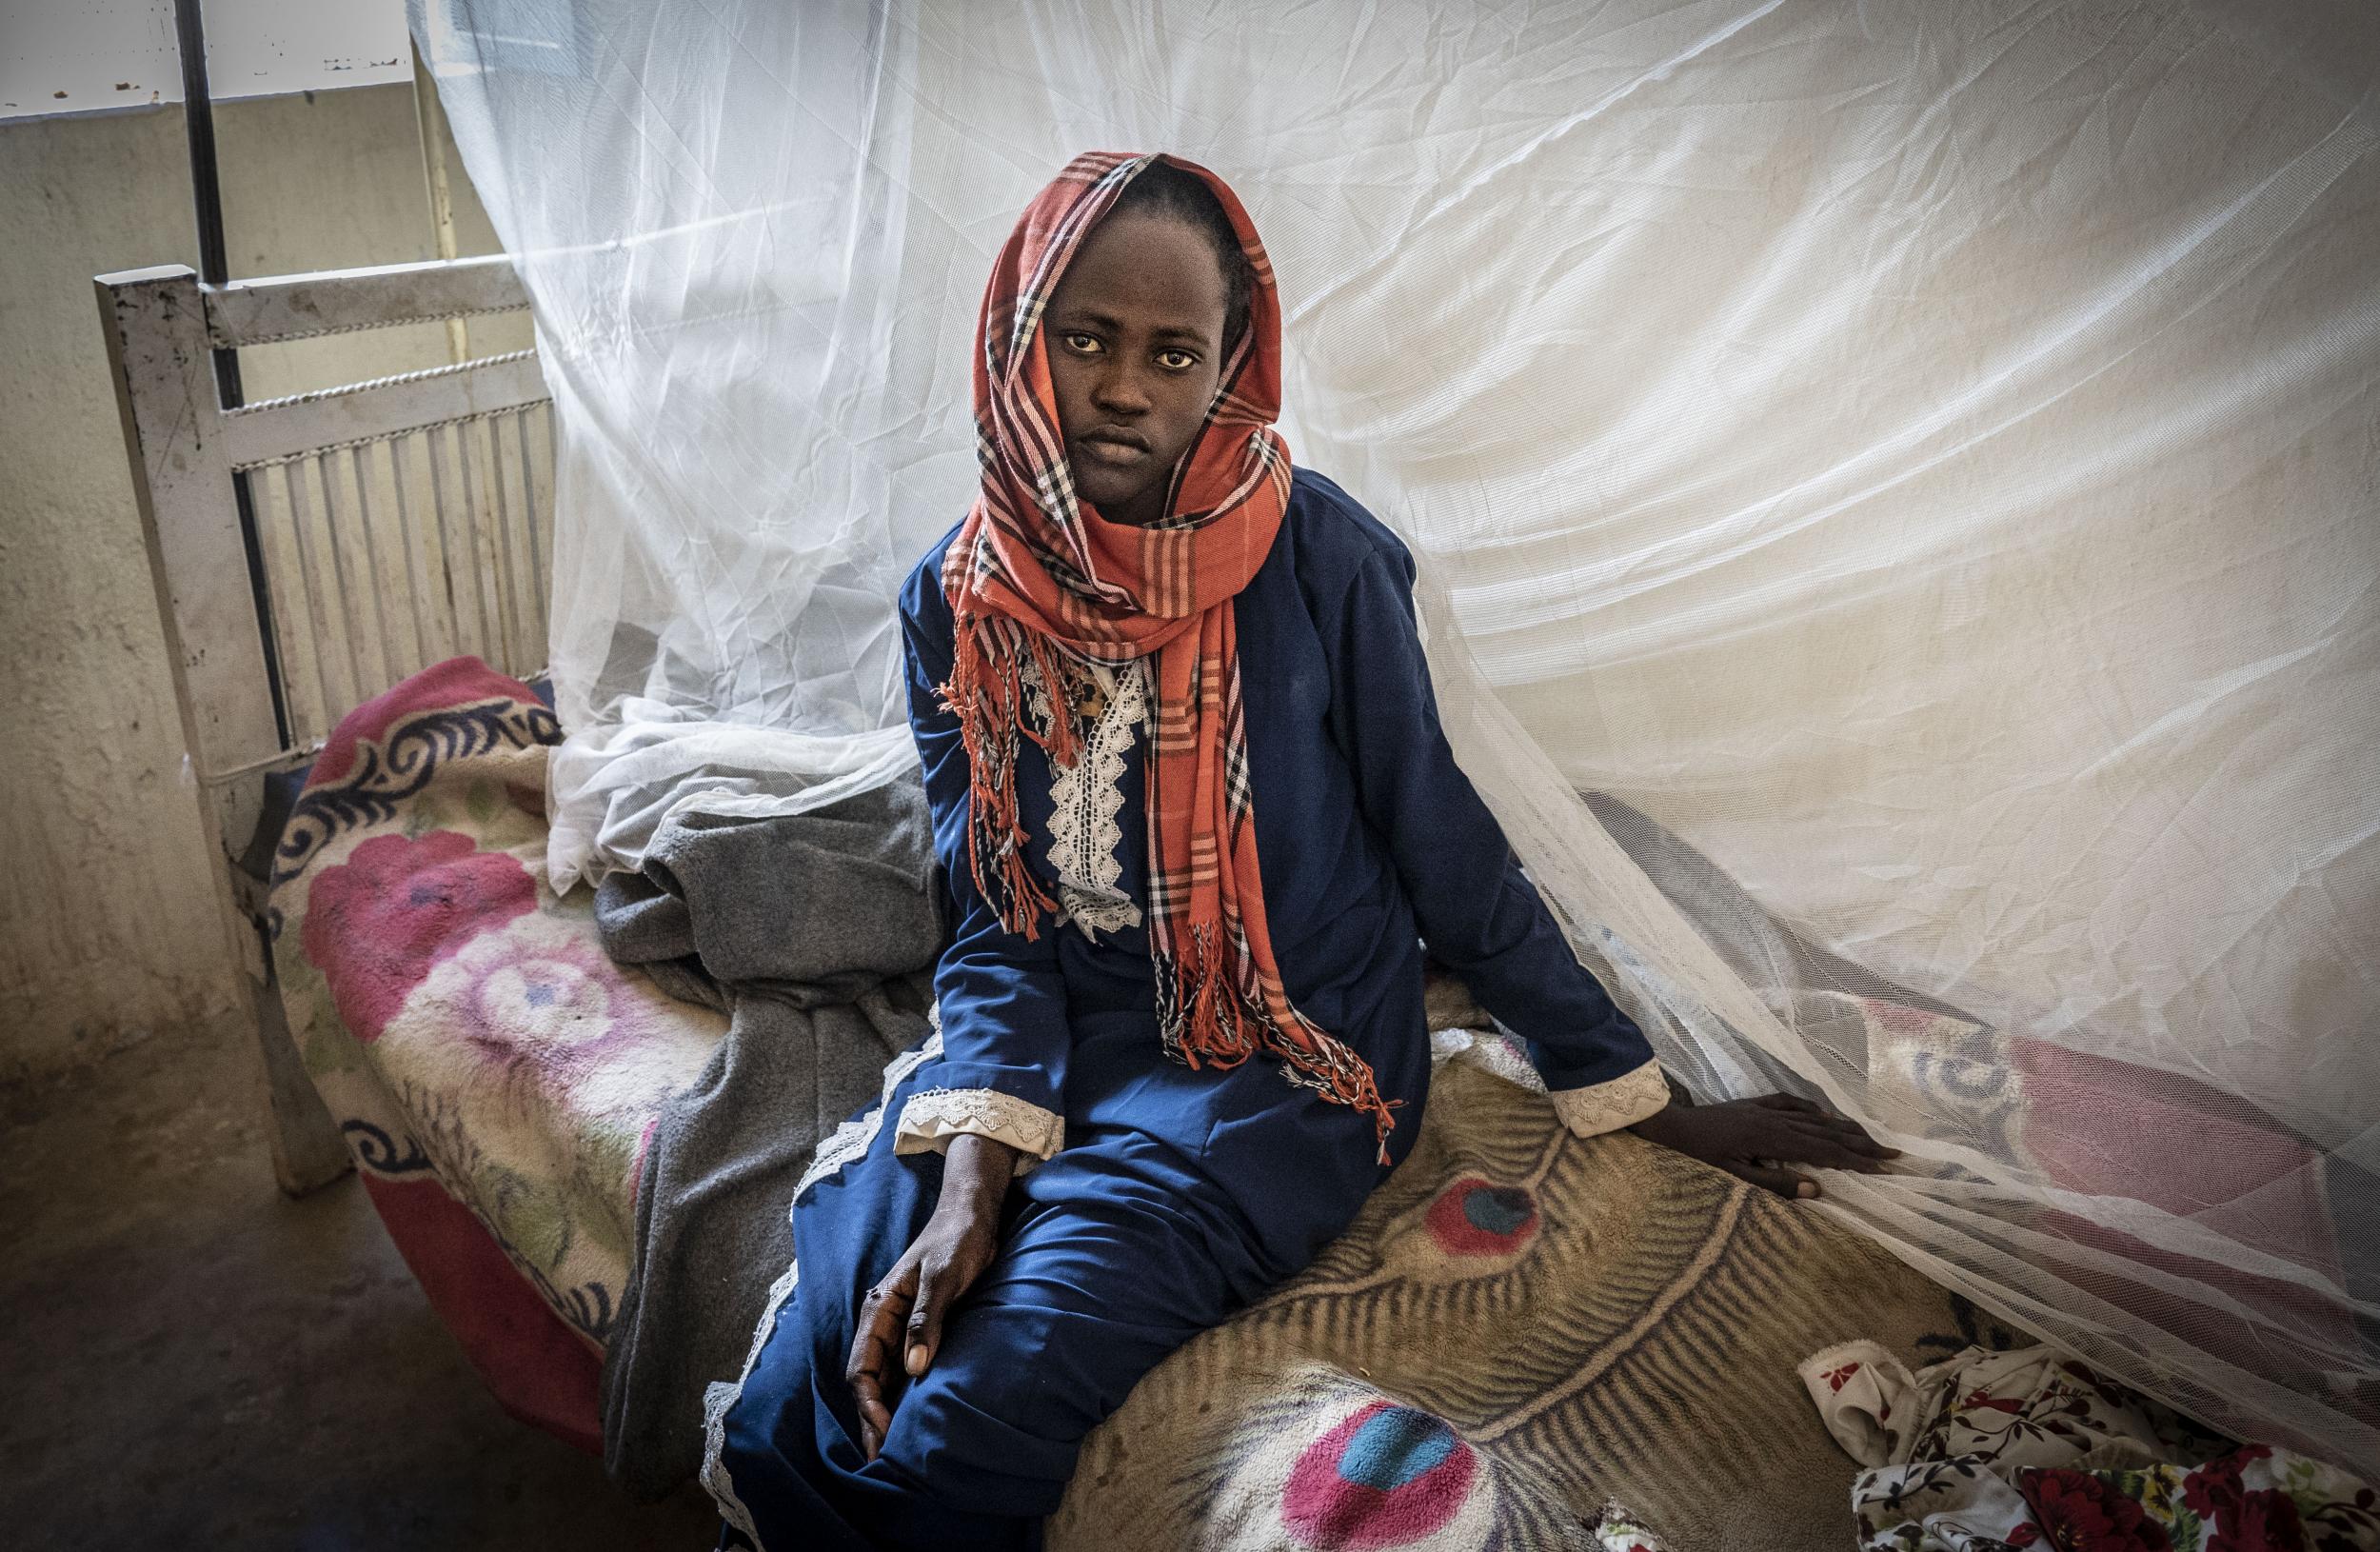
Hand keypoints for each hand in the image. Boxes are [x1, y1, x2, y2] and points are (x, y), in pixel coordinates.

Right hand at [847, 1132, 1018, 1460]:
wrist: (973, 1213)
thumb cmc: (957, 1240)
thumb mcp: (944, 1279)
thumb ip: (928, 1320)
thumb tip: (914, 1369)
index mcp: (881, 1308)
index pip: (863, 1365)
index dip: (870, 1402)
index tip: (885, 1429)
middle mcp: (884, 1320)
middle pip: (867, 1378)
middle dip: (870, 1418)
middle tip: (880, 1460)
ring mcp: (901, 1325)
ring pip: (883, 1377)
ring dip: (884, 1411)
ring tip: (892, 1449)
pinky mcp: (921, 1327)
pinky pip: (903, 1368)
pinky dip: (902, 1395)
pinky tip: (912, 1417)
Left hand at [1630, 1093, 1897, 1199]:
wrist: (1672, 1126)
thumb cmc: (1700, 1157)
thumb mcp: (1735, 1177)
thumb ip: (1777, 1184)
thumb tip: (1818, 1189)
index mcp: (1775, 1140)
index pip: (1826, 1152)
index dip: (1857, 1161)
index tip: (1885, 1169)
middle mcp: (1777, 1120)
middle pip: (1829, 1133)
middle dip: (1863, 1144)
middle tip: (1894, 1154)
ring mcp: (1767, 1109)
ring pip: (1816, 1119)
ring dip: (1846, 1128)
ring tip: (1872, 1137)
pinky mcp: (1756, 1104)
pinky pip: (1793, 1104)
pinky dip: (1814, 1110)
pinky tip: (1827, 1115)